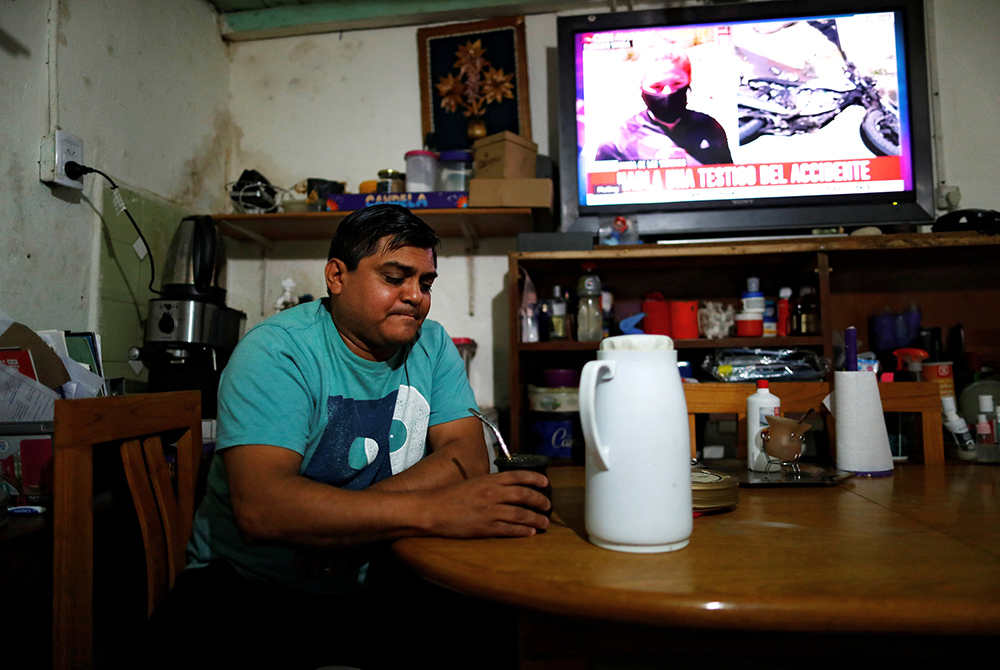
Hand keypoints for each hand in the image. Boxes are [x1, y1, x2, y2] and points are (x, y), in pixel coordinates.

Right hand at [421, 470, 550, 537]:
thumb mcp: (472, 483)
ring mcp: (490, 511)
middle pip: (524, 495)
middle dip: (540, 500)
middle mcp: (493, 494)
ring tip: (545, 522)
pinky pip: (510, 529)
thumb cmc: (449, 496)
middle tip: (548, 505)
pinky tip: (531, 532)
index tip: (545, 482)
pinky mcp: (486, 528)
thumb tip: (506, 489)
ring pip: (521, 514)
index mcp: (489, 480)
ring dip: (536, 519)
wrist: (431, 510)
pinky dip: (523, 531)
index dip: (535, 478)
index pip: (518, 475)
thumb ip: (490, 485)